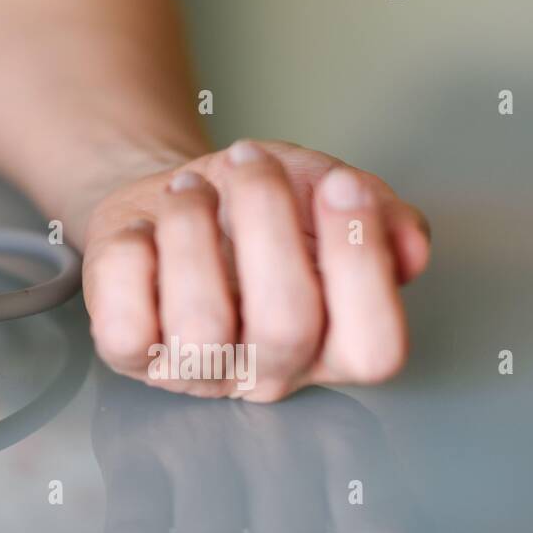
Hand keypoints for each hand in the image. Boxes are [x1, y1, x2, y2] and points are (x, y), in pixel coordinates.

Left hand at [81, 140, 430, 401]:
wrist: (171, 197)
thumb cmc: (250, 207)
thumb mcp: (321, 189)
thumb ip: (379, 212)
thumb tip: (408, 243)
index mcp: (333, 345)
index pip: (374, 346)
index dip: (363, 265)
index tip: (341, 186)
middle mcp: (269, 370)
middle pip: (287, 325)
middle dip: (270, 223)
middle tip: (251, 160)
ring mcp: (195, 371)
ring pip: (200, 325)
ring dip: (192, 231)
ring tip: (187, 187)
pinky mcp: (128, 356)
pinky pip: (125, 324)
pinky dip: (131, 259)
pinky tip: (145, 231)